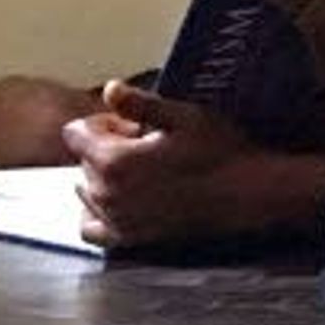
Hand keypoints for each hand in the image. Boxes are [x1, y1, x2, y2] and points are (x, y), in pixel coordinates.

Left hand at [64, 84, 315, 250]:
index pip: (76, 133)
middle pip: (83, 161)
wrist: (248, 194)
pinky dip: (95, 213)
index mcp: (113, 159)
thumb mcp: (185, 117)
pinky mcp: (129, 237)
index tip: (133, 124)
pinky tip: (118, 201)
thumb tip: (109, 88)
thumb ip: (141, 104)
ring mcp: (115, 217)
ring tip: (141, 171)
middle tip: (147, 145)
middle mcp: (105, 192)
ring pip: (86, 191)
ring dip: (104, 177)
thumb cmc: (220, 153)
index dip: (104, 122)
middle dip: (107, 148)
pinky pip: (90, 228)